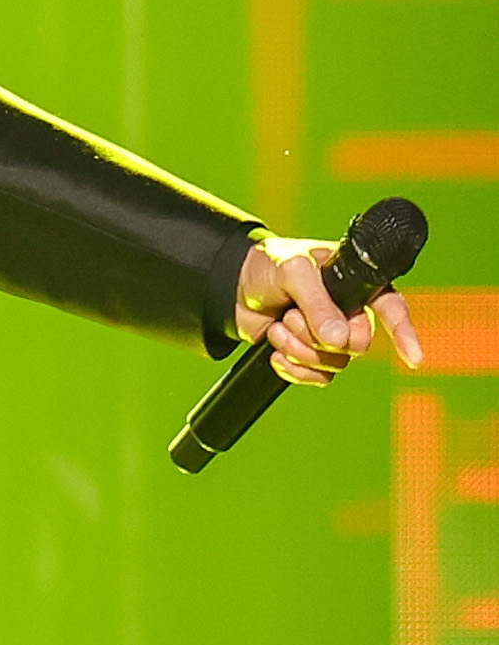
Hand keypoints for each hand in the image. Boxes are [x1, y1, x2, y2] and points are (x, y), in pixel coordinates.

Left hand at [234, 235, 425, 385]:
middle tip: (291, 315)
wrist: (231, 287)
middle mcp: (349, 311)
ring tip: (278, 325)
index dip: (405, 332)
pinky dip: (293, 368)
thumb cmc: (267, 266)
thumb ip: (316, 302)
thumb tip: (339, 340)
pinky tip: (275, 351)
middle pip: (358, 345)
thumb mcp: (292, 272)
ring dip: (300, 349)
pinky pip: (317, 377)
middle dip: (319, 336)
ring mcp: (331, 336)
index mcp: (355, 283)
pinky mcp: (311, 355)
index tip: (413, 358)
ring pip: (335, 364)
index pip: (391, 308)